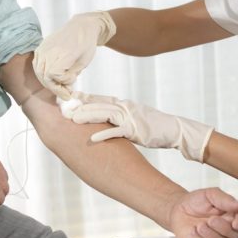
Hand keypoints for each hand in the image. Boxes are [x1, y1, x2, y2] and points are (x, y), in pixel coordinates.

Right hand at [32, 12, 115, 99]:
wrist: (81, 27)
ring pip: (38, 71)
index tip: (73, 79)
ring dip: (48, 82)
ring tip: (59, 85)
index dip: (63, 81)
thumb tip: (64, 87)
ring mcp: (44, 48)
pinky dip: (43, 73)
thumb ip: (72, 75)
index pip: (54, 74)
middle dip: (55, 87)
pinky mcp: (41, 47)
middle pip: (44, 75)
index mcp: (64, 52)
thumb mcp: (84, 62)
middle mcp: (51, 50)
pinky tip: (53, 76)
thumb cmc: (86, 44)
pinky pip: (37, 64)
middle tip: (65, 92)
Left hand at [65, 92, 212, 161]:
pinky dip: (103, 134)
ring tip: (72, 119)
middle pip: (98, 104)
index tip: (67, 99)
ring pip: (104, 114)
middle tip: (63, 107)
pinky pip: (116, 131)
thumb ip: (120, 116)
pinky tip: (91, 139)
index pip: (99, 100)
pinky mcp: (135, 129)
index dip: (83, 99)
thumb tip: (105, 117)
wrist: (174, 130)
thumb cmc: (154, 125)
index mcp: (123, 104)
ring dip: (88, 116)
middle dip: (80, 106)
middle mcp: (124, 107)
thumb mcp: (134, 117)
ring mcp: (129, 117)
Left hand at [168, 188, 237, 237]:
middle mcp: (229, 228)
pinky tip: (195, 231)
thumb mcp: (210, 194)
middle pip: (237, 235)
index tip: (236, 222)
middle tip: (211, 220)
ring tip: (200, 225)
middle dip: (224, 228)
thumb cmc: (196, 201)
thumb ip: (225, 200)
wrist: (178, 209)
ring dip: (213, 235)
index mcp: (233, 213)